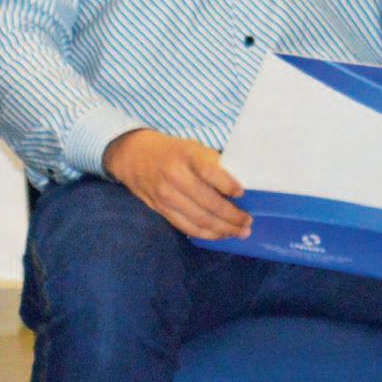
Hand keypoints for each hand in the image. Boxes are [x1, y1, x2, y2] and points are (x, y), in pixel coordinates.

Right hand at [104, 128, 250, 239]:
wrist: (134, 155)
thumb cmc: (172, 151)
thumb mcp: (193, 147)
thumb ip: (213, 164)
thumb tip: (239, 187)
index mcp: (186, 156)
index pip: (210, 173)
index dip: (227, 185)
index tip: (241, 193)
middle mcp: (175, 177)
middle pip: (208, 203)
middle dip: (232, 216)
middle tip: (248, 222)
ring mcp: (166, 196)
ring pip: (199, 220)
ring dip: (223, 229)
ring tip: (240, 232)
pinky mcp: (161, 209)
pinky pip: (186, 227)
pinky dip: (205, 234)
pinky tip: (219, 234)